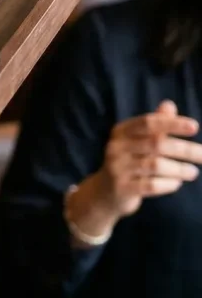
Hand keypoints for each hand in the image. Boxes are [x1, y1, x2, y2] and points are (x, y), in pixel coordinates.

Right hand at [69, 101, 201, 237]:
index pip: (148, 123)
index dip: (171, 123)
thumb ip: (154, 125)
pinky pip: (150, 185)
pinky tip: (176, 183)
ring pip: (155, 165)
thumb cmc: (128, 162)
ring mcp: (117, 168)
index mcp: (121, 132)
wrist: (105, 192)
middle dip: (184, 149)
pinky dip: (168, 184)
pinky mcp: (122, 188)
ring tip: (193, 172)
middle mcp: (116, 147)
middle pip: (156, 144)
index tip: (195, 127)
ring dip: (179, 169)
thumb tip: (169, 104)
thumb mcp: (136, 141)